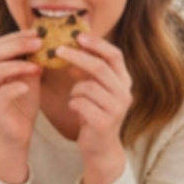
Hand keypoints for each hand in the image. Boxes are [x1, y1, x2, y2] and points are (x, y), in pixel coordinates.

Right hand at [0, 28, 42, 182]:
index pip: (1, 43)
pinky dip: (12, 88)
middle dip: (18, 45)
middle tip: (40, 43)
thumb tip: (53, 40)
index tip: (39, 32)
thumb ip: (36, 60)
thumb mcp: (32, 77)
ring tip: (36, 66)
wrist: (18, 132)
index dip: (18, 35)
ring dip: (16, 65)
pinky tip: (26, 86)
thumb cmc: (24, 102)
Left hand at [55, 32, 132, 183]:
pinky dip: (73, 103)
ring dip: (74, 90)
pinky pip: (80, 103)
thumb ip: (91, 72)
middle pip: (99, 67)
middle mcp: (125, 93)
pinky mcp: (104, 122)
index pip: (115, 55)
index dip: (97, 44)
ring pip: (86, 86)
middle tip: (58, 50)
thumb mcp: (97, 90)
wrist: (101, 148)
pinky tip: (75, 109)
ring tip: (75, 98)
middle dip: (77, 57)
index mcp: (124, 81)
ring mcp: (116, 108)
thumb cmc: (96, 113)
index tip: (79, 35)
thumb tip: (74, 50)